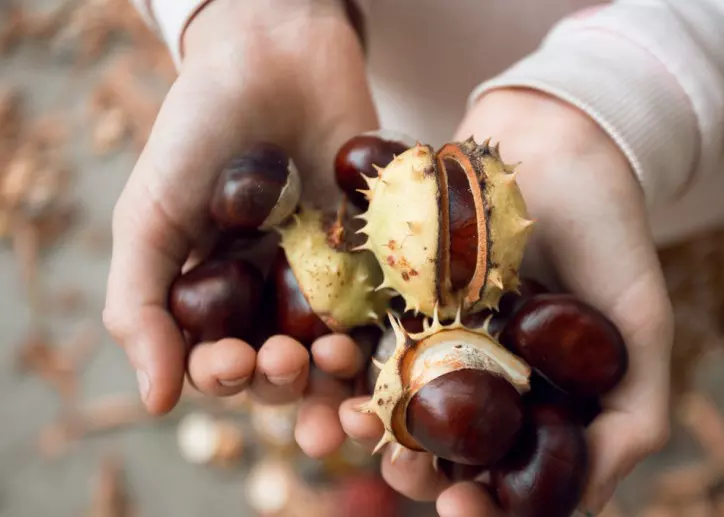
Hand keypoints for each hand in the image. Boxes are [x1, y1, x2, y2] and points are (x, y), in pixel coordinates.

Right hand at [103, 0, 374, 454]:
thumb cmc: (198, 133)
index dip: (226, 379)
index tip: (234, 362)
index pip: (220, 367)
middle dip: (284, 383)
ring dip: (337, 376)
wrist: (273, 57)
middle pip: (284, 373)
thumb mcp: (150, 215)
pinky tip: (388, 345)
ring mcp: (331, 279)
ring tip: (336, 358)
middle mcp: (272, 298)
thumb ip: (139, 304)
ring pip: (338, 356)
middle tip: (288, 360)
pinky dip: (389, 337)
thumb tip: (155, 401)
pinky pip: (389, 310)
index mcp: (215, 299)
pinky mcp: (381, 256)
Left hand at [338, 89, 673, 514]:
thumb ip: (634, 416)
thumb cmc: (610, 235)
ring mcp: (433, 339)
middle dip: (417, 470)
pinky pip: (360, 338)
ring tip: (353, 426)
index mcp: (535, 401)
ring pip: (392, 402)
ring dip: (367, 425)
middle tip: (405, 473)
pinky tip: (332, 365)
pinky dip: (342, 361)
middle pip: (442, 448)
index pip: (505, 475)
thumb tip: (586, 503)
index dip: (484, 506)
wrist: (559, 141)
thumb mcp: (642, 326)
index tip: (461, 509)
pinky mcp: (393, 297)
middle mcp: (481, 380)